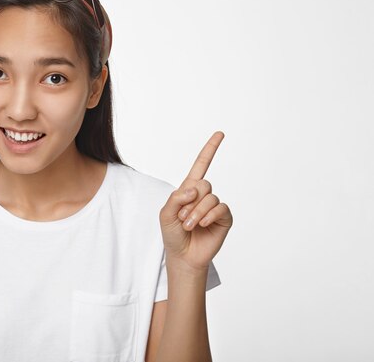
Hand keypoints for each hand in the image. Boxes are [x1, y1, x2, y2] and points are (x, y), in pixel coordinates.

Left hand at [159, 131, 232, 271]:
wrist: (182, 255)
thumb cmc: (172, 234)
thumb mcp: (165, 213)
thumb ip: (176, 198)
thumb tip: (194, 189)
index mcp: (189, 189)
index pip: (201, 165)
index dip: (210, 149)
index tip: (220, 134)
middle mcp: (204, 195)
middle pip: (203, 184)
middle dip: (190, 202)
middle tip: (182, 218)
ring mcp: (215, 207)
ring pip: (210, 198)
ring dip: (196, 212)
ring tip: (189, 225)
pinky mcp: (224, 218)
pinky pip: (220, 208)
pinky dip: (208, 216)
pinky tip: (202, 225)